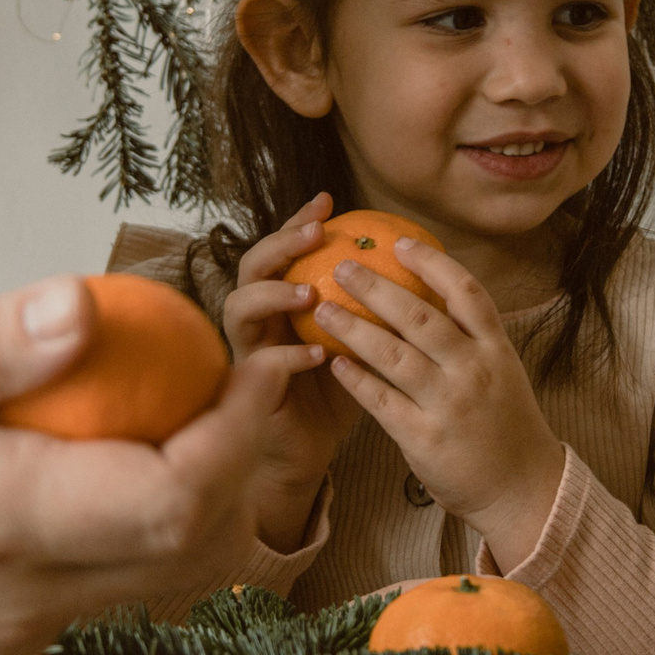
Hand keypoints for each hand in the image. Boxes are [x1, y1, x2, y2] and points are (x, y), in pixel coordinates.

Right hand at [0, 275, 304, 654]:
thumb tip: (83, 308)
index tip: (259, 358)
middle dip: (242, 456)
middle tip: (239, 365)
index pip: (173, 498)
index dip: (240, 429)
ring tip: (182, 396)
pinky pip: (107, 585)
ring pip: (161, 574)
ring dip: (198, 490)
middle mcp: (15, 597)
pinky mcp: (0, 642)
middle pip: (195, 545)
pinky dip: (140, 519)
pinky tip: (103, 450)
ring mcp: (11, 632)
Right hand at [224, 193, 358, 551]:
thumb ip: (374, 304)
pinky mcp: (249, 392)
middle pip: (251, 265)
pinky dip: (290, 357)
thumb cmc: (341, 391)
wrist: (313, 452)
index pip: (284, 249)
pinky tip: (319, 354)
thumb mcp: (362, 339)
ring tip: (310, 291)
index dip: (300, 222)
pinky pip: (260, 365)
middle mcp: (260, 319)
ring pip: (238, 307)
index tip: (329, 202)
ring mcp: (248, 352)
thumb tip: (416, 258)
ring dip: (274, 294)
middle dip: (280, 244)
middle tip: (314, 234)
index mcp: (283, 299)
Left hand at [317, 241, 563, 570]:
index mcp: (495, 349)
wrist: (524, 489)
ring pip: (393, 355)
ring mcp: (449, 405)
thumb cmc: (507, 425)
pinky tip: (333, 361)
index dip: (432, 263)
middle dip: (377, 287)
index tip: (400, 243)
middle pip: (420, 317)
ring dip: (354, 327)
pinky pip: (381, 400)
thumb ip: (471, 339)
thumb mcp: (502, 372)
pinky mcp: (424, 438)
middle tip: (343, 266)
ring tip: (323, 308)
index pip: (466, 293)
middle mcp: (474, 371)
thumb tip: (430, 295)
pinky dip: (355, 378)